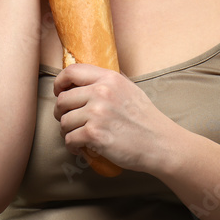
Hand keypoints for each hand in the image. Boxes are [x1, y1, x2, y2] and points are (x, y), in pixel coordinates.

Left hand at [52, 63, 180, 173]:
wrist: (160, 143)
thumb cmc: (145, 118)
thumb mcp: (128, 89)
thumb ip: (107, 82)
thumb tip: (82, 80)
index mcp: (109, 78)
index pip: (72, 71)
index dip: (60, 82)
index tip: (59, 92)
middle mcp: (101, 92)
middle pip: (63, 99)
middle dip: (61, 112)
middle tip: (68, 120)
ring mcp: (97, 113)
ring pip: (64, 121)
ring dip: (67, 131)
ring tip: (77, 136)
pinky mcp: (95, 134)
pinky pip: (69, 139)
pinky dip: (72, 146)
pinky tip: (80, 148)